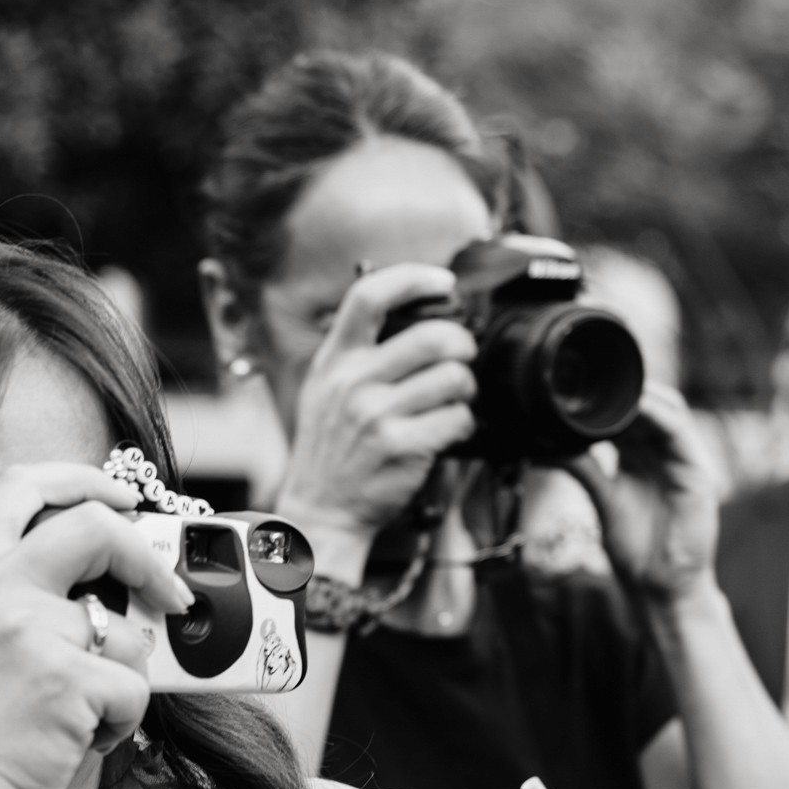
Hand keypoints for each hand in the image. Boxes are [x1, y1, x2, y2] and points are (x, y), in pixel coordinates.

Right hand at [0, 461, 193, 788]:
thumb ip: (12, 594)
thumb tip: (98, 585)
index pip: (23, 485)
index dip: (83, 479)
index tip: (123, 498)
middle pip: (95, 526)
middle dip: (146, 559)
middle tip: (168, 596)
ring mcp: (30, 628)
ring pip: (125, 630)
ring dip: (120, 678)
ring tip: (81, 716)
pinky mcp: (68, 677)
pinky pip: (132, 688)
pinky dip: (120, 722)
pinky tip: (80, 741)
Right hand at [273, 264, 476, 554]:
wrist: (322, 510)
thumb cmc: (331, 450)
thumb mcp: (325, 389)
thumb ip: (357, 352)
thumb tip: (414, 314)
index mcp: (334, 361)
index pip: (369, 297)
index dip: (413, 279)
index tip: (443, 283)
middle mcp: (353, 383)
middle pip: (432, 336)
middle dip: (462, 343)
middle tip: (462, 355)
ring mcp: (378, 416)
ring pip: (453, 377)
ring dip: (466, 386)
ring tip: (454, 398)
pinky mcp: (403, 448)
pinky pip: (458, 418)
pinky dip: (463, 423)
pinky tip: (448, 430)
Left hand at [566, 383, 724, 602]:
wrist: (659, 586)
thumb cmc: (635, 547)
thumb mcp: (602, 499)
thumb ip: (581, 469)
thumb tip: (544, 447)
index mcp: (641, 455)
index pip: (629, 411)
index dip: (610, 394)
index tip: (579, 382)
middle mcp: (663, 452)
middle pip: (649, 403)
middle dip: (624, 388)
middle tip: (592, 377)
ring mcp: (683, 460)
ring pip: (668, 409)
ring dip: (642, 394)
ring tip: (613, 386)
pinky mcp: (697, 473)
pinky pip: (680, 433)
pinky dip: (660, 416)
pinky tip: (637, 408)